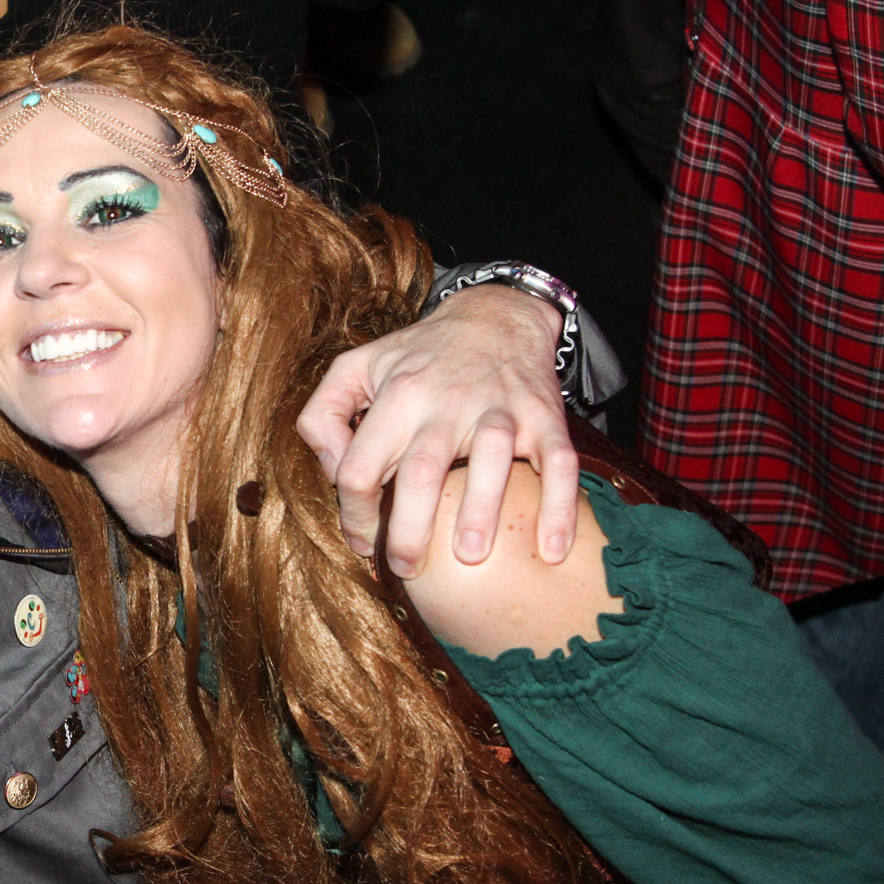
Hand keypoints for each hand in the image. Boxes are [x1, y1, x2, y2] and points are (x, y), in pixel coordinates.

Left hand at [294, 284, 578, 577]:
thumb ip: (323, 416)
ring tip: (469, 558)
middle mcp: (447, 402)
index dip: (353, 513)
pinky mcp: (545, 418)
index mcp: (396, 396)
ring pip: (492, 462)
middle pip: (421, 471)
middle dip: (409, 529)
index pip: (359, 467)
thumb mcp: (355, 368)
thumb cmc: (417, 357)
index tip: (362, 542)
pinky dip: (560, 507)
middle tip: (407, 568)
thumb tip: (333, 471)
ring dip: (481, 513)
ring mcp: (500, 410)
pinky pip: (559, 463)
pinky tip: (550, 549)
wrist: (496, 315)